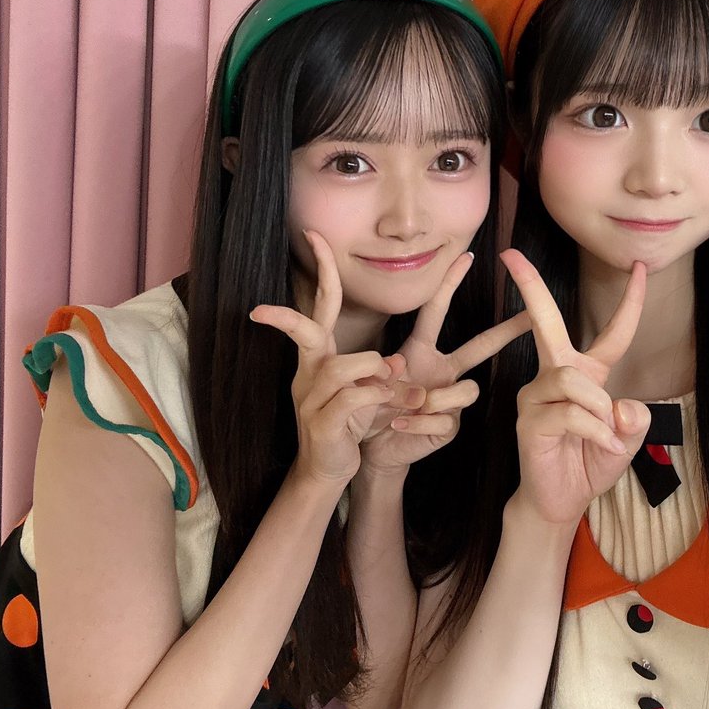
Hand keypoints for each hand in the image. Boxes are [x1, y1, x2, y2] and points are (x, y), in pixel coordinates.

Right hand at [250, 231, 422, 487]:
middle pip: (308, 326)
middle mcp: (311, 370)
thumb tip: (399, 360)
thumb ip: (384, 372)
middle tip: (311, 257)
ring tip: (400, 390)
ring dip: (378, 373)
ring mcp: (311, 396)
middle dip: (310, 292)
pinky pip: (354, 397)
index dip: (322, 273)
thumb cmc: (351, 425)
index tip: (315, 237)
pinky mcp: (321, 421)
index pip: (321, 307)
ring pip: (346, 366)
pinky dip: (378, 398)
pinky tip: (392, 408)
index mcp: (323, 357)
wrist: (329, 471)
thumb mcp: (372, 391)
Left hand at [360, 251, 530, 475]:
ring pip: (466, 389)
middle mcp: (444, 371)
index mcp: (422, 351)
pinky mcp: (450, 426)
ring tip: (408, 406)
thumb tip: (406, 367)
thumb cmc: (372, 407)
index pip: (437, 310)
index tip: (468, 256)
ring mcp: (450, 399)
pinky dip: (417, 423)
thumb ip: (386, 369)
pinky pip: (443, 419)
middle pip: (481, 346)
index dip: (450, 283)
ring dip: (435, 399)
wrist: (373, 446)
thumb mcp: (371, 381)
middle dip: (507, 330)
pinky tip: (398, 425)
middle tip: (531, 315)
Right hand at [502, 249, 650, 525]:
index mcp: (587, 373)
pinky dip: (594, 430)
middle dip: (530, 286)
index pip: (613, 332)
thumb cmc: (589, 462)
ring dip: (599, 409)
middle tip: (511, 255)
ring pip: (572, 377)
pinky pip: (569, 411)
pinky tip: (602, 447)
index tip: (640, 266)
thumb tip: (622, 405)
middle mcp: (557, 375)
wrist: (562, 500)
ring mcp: (537, 394)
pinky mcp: (529, 417)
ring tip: (607, 436)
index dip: (631, 301)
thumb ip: (634, 420)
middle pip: (546, 322)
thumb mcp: (627, 441)